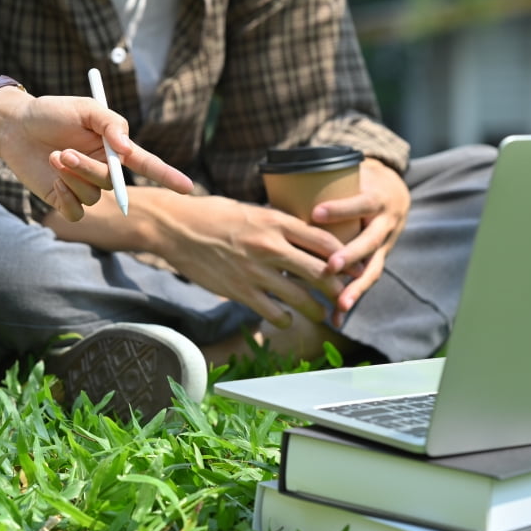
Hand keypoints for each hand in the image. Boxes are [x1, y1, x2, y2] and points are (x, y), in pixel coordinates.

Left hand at [0, 92, 193, 220]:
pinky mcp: (64, 200)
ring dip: (72, 176)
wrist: (15, 126)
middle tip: (62, 152)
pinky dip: (66, 199)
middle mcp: (103, 170)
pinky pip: (77, 212)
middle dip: (88, 168)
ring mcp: (84, 187)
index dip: (167, 176)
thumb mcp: (85, 109)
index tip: (187, 188)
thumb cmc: (52, 112)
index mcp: (114, 149)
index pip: (147, 165)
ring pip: (93, 195)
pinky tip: (53, 181)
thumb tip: (126, 148)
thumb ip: (111, 123)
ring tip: (52, 156)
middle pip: (112, 181)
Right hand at [153, 194, 349, 327]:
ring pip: (302, 298)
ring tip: (322, 315)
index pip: (325, 241)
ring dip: (317, 311)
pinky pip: (274, 313)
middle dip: (338, 289)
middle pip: (320, 272)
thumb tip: (302, 234)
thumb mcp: (251, 211)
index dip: (346, 258)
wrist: (175, 228)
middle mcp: (271, 246)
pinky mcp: (239, 291)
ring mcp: (255, 271)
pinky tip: (286, 319)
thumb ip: (277, 223)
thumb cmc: (211, 214)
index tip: (356, 268)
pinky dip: (285, 320)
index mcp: (276, 222)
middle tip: (345, 298)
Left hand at [311, 158, 409, 325]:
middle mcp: (385, 224)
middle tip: (330, 267)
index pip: (360, 203)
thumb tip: (282, 187)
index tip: (317, 213)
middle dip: (350, 256)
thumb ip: (324, 184)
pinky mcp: (379, 261)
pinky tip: (338, 316)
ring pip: (372, 269)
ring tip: (341, 304)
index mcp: (376, 199)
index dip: (341, 209)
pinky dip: (352, 298)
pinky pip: (366, 281)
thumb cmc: (361, 183)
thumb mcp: (351, 178)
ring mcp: (385, 245)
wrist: (396, 193)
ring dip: (355, 288)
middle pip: (369, 242)